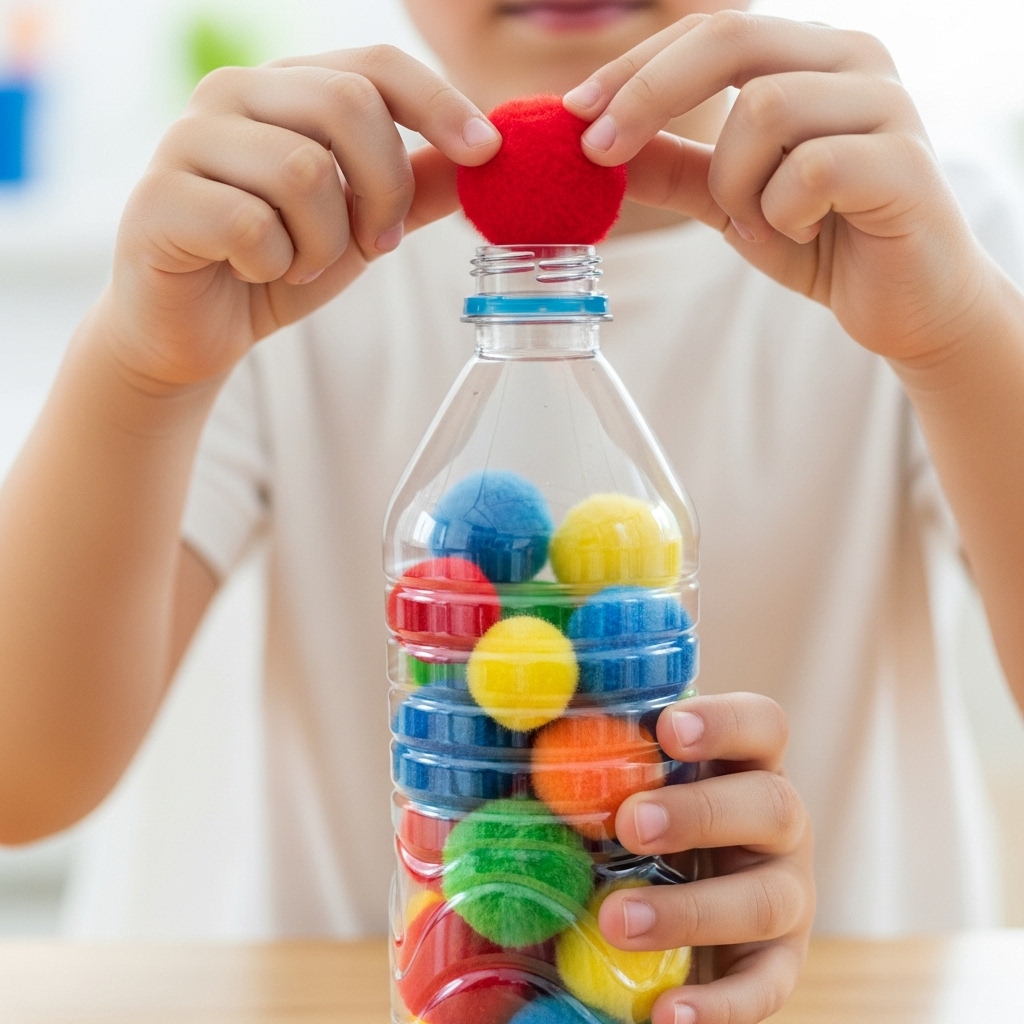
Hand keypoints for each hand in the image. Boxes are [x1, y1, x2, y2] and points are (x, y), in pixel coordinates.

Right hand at [102, 46, 497, 390]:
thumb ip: (414, 189)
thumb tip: (485, 157)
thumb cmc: (276, 265)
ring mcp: (187, 139)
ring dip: (325, 242)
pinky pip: (252, 225)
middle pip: (349, 104)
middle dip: (385, 190)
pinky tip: (253, 271)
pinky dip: (273, 265)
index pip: (374, 65)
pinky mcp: (159, 197)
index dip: (439, 102)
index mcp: (286, 88)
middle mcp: (233, 94)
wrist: (194, 329)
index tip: (488, 151)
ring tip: (301, 262)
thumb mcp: (361, 225)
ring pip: (305, 171)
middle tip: (375, 243)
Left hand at [565, 11, 993, 365]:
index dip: (635, 67)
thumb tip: (595, 147)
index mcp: (809, 57)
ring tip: (760, 223)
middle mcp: (852, 61)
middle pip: (732, 37)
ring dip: (735, 184)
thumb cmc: (823, 240)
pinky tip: (802, 234)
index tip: (574, 113)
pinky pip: (810, 169)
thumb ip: (673, 168)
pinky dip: (782, 213)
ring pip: (764, 109)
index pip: (708, 31)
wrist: (906, 304)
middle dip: (649, 94)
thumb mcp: (730, 200)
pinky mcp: (905, 162)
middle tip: (602, 150)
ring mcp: (887, 104)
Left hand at [603, 692, 813, 1023]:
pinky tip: (665, 1012)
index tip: (666, 729)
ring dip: (690, 910)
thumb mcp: (610, 780)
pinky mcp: (778, 965)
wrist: (661, 909)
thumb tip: (508, 708)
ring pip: (766, 899)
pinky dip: (718, 1006)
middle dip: (699, 813)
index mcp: (741, 763)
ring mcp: (787, 894)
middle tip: (630, 824)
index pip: (761, 724)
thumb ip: (573, 748)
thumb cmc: (627, 819)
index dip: (723, 721)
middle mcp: (778, 824)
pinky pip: (763, 989)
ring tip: (614, 921)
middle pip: (771, 805)